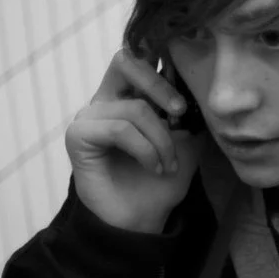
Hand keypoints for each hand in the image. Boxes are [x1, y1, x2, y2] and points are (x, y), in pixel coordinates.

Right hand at [67, 50, 200, 233]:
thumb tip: (201, 85)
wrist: (141, 221)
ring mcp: (89, 116)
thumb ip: (189, 111)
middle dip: (160, 85)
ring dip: (160, 140)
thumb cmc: (161, 181)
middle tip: (180, 113)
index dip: (166, 64)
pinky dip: (144, 150)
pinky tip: (153, 167)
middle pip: (125, 60)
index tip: (189, 94)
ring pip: (134, 108)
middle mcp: (105, 99)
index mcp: (128, 94)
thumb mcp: (187, 141)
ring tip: (167, 165)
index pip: (140, 56)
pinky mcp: (78, 135)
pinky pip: (119, 129)